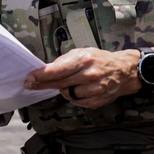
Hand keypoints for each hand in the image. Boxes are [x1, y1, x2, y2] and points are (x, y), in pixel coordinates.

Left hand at [22, 48, 139, 108]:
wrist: (124, 70)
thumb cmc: (100, 59)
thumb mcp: (82, 52)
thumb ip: (64, 61)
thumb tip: (45, 70)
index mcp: (84, 59)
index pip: (57, 70)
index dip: (41, 75)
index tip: (29, 78)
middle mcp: (89, 75)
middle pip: (59, 83)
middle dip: (43, 84)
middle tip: (30, 84)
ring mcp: (94, 90)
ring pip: (66, 94)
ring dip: (64, 89)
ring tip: (71, 82)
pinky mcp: (96, 101)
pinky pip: (76, 101)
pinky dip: (74, 96)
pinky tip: (80, 89)